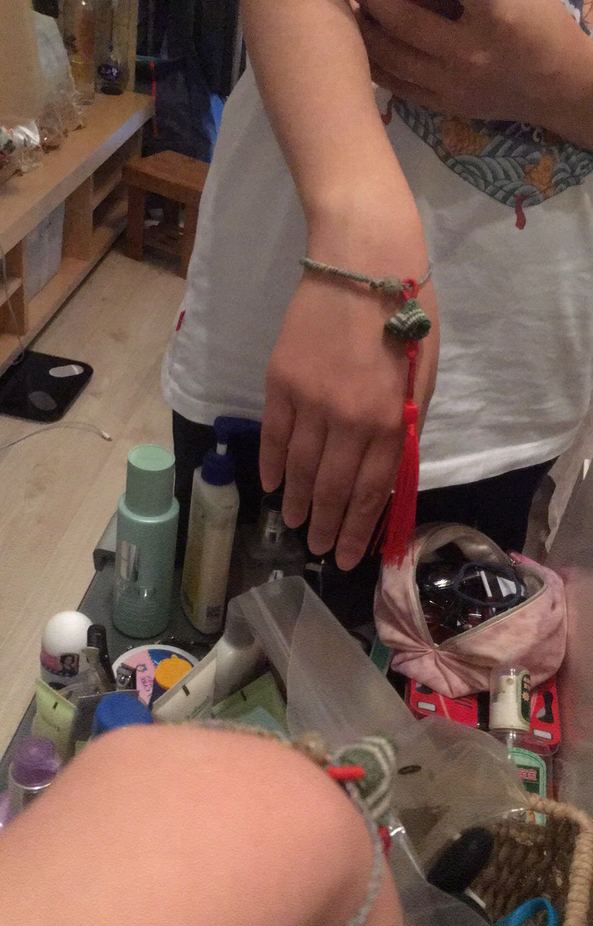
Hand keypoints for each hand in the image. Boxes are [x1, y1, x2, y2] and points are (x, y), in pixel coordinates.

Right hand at [259, 201, 437, 571]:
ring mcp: (309, 401)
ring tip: (293, 525)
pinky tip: (271, 486)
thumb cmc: (407, 316)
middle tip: (316, 550)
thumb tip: (385, 475)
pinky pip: (273, 435)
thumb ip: (404, 429)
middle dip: (324, 526)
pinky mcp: (280, 381)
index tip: (346, 557)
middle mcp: (347, 420)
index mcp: (388, 421)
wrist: (362, 259)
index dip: (356, 530)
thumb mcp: (424, 379)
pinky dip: (271, 465)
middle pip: (330, 488)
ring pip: (299, 468)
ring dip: (296, 503)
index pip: (369, 493)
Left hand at [359, 0, 591, 129]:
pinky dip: (375, 64)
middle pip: (404, 22)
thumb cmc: (538, 25)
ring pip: (394, 58)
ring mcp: (454, 85)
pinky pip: (399, 87)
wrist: (556, 86)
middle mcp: (470, 53)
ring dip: (366, 31)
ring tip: (353, 11)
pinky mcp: (445, 106)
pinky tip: (363, 46)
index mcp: (495, 16)